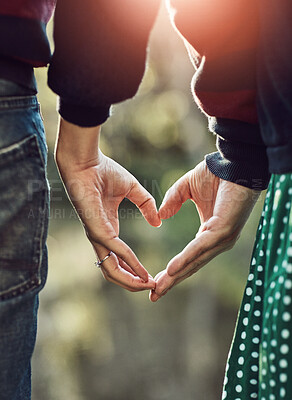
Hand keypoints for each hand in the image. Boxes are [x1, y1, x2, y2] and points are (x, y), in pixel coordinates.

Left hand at [56, 119, 160, 291]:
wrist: (87, 161)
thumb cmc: (104, 171)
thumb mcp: (133, 190)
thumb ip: (146, 205)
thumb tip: (158, 222)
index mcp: (108, 228)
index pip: (119, 259)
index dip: (135, 270)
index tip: (152, 277)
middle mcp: (101, 237)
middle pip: (113, 272)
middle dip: (133, 283)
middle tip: (152, 288)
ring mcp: (97, 236)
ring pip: (111, 270)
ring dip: (130, 281)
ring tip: (148, 286)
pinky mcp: (97, 230)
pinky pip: (115, 252)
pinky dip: (130, 263)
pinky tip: (142, 270)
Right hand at [150, 160, 259, 301]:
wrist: (234, 162)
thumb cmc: (215, 174)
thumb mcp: (186, 188)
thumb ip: (173, 201)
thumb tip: (160, 216)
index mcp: (210, 234)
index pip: (190, 258)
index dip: (173, 272)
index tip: (156, 283)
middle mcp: (217, 241)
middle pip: (191, 266)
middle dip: (172, 281)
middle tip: (154, 296)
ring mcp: (222, 238)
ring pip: (196, 261)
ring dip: (176, 276)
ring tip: (159, 288)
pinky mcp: (224, 231)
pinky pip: (201, 248)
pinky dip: (186, 259)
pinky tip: (172, 269)